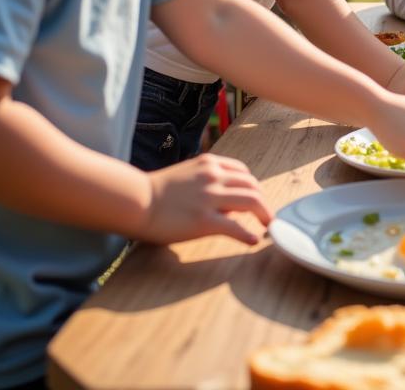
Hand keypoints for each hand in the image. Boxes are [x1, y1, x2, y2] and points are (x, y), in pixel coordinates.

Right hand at [139, 153, 271, 245]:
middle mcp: (214, 176)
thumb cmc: (156, 191)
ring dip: (264, 214)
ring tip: (268, 225)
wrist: (135, 200)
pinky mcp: (204, 221)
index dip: (252, 186)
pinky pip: (235, 227)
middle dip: (262, 201)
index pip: (243, 172)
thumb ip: (208, 181)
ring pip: (252, 201)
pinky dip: (248, 235)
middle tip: (266, 215)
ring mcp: (210, 198)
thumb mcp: (187, 174)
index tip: (254, 199)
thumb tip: (227, 201)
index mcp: (210, 163)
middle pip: (252, 185)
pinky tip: (253, 241)